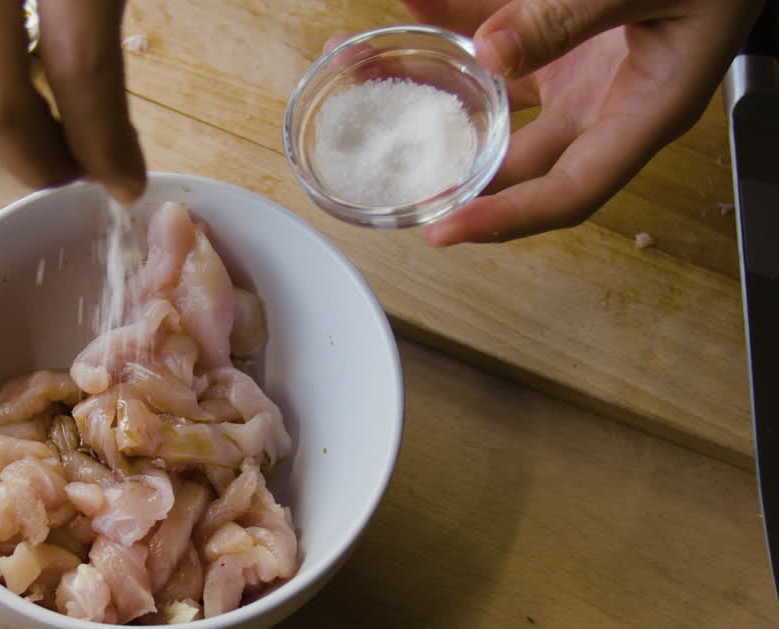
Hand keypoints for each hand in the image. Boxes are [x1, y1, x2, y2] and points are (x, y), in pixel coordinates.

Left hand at [377, 0, 763, 245]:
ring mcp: (578, 71)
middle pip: (511, 158)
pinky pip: (493, 35)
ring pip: (489, 96)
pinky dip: (450, 23)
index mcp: (642, 116)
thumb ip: (573, 14)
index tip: (441, 232)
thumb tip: (489, 53)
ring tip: (361, 69)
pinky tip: (409, 9)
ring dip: (429, 85)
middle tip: (375, 158)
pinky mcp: (559, 33)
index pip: (567, 194)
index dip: (504, 221)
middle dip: (442, 158)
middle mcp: (603, 105)